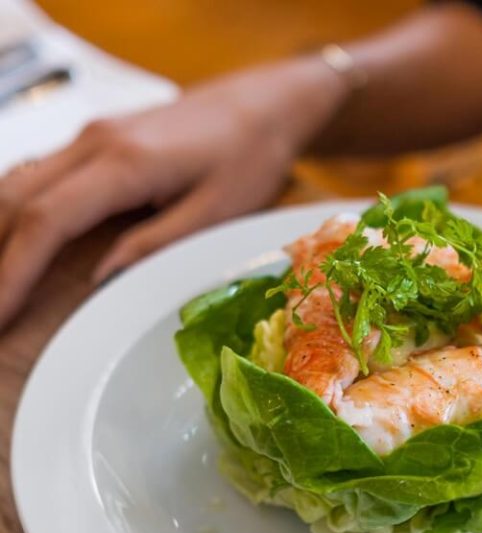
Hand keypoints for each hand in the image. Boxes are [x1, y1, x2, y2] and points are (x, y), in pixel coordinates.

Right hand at [0, 58, 346, 328]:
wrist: (261, 105)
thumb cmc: (249, 156)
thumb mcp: (215, 213)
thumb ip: (154, 245)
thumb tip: (98, 279)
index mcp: (124, 162)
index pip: (46, 220)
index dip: (13, 271)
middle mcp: (94, 142)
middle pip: (15, 200)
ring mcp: (91, 136)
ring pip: (18, 183)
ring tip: (0, 283)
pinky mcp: (98, 140)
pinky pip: (39, 176)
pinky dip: (16, 211)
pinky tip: (14, 241)